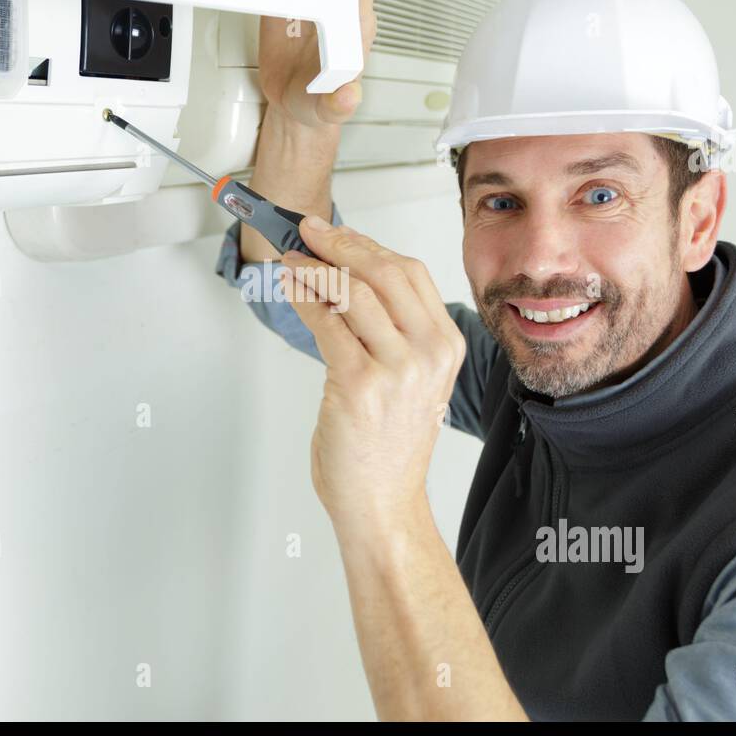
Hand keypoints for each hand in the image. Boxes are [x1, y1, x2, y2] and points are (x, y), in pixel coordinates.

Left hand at [279, 217, 465, 530]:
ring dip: (314, 267)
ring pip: (353, 292)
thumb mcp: (409, 381)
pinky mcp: (358, 384)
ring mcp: (395, 368)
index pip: (409, 273)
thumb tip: (343, 280)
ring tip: (292, 260)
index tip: (337, 233)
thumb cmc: (388, 447)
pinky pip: (326, 323)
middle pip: (383, 272)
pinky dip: (302, 297)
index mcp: (446, 346)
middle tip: (309, 232)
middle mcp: (427, 353)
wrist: (382, 502)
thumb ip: (389, 333)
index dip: (368, 245)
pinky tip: (290, 288)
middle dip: (340, 243)